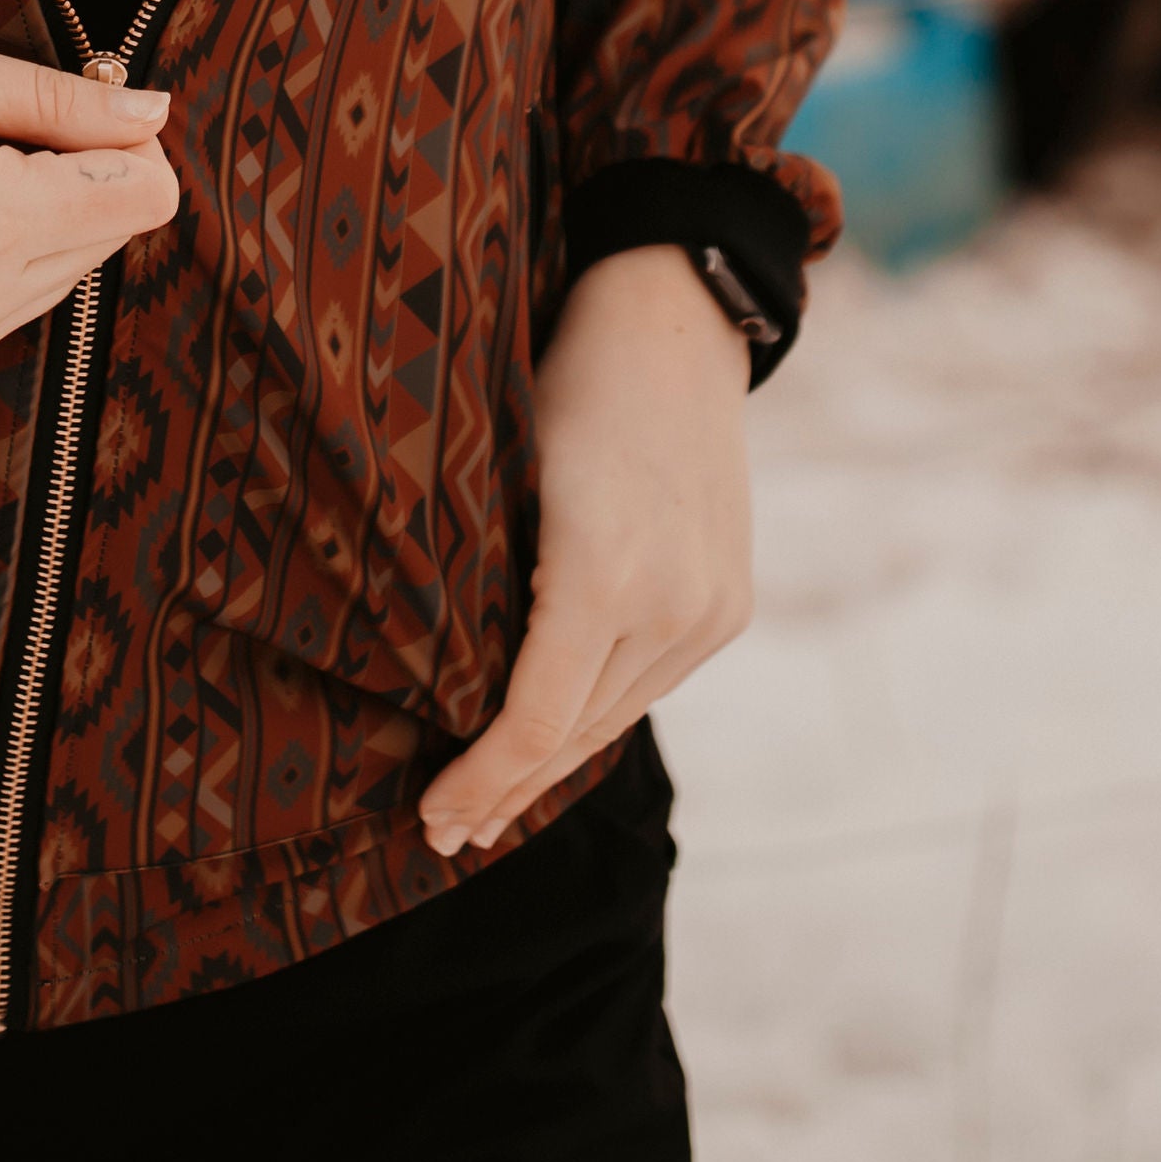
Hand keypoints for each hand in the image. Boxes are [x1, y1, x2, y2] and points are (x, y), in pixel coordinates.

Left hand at [417, 244, 756, 853]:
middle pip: (576, 736)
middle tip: (446, 832)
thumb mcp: (504, 483)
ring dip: (555, 763)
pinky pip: (651, 682)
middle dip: (508, 789)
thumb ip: (489, 592)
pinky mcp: (730, 607)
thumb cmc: (561, 387)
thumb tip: (439, 691)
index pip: (533, 721)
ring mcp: (712, 610)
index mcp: (600, 574)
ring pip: (616, 716)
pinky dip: (598, 713)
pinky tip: (556, 738)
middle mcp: (671, 606)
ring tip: (494, 803)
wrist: (673, 329)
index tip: (430, 818)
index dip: (478, 780)